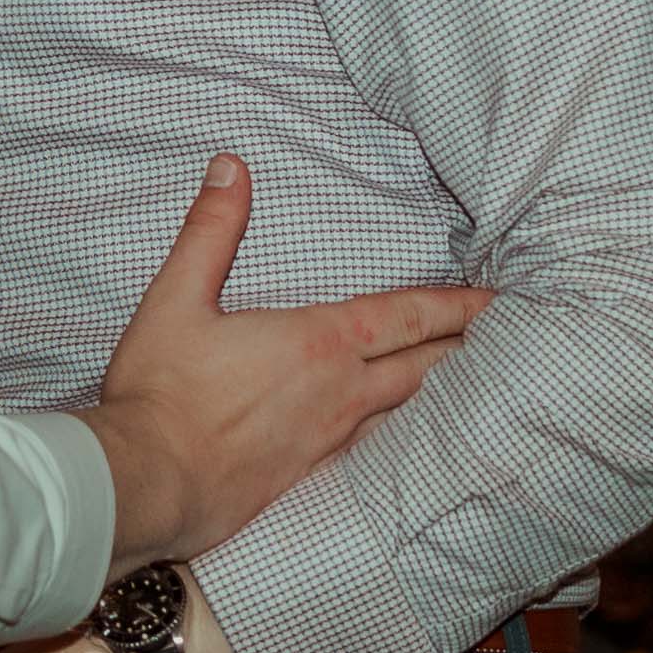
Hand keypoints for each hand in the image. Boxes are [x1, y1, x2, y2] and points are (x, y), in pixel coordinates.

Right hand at [83, 156, 484, 570]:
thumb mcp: (177, 298)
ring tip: (471, 378)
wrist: (147, 484)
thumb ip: (210, 230)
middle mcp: (340, 392)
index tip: (496, 298)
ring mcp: (331, 439)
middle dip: (466, 345)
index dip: (455, 305)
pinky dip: (404, 428)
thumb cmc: (161, 393)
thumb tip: (231, 167)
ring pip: (408, 408)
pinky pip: (377, 444)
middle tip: (506, 334)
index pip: (406, 317)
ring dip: (443, 388)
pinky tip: (403, 429)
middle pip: (424, 365)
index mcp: (318, 342)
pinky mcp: (311, 474)